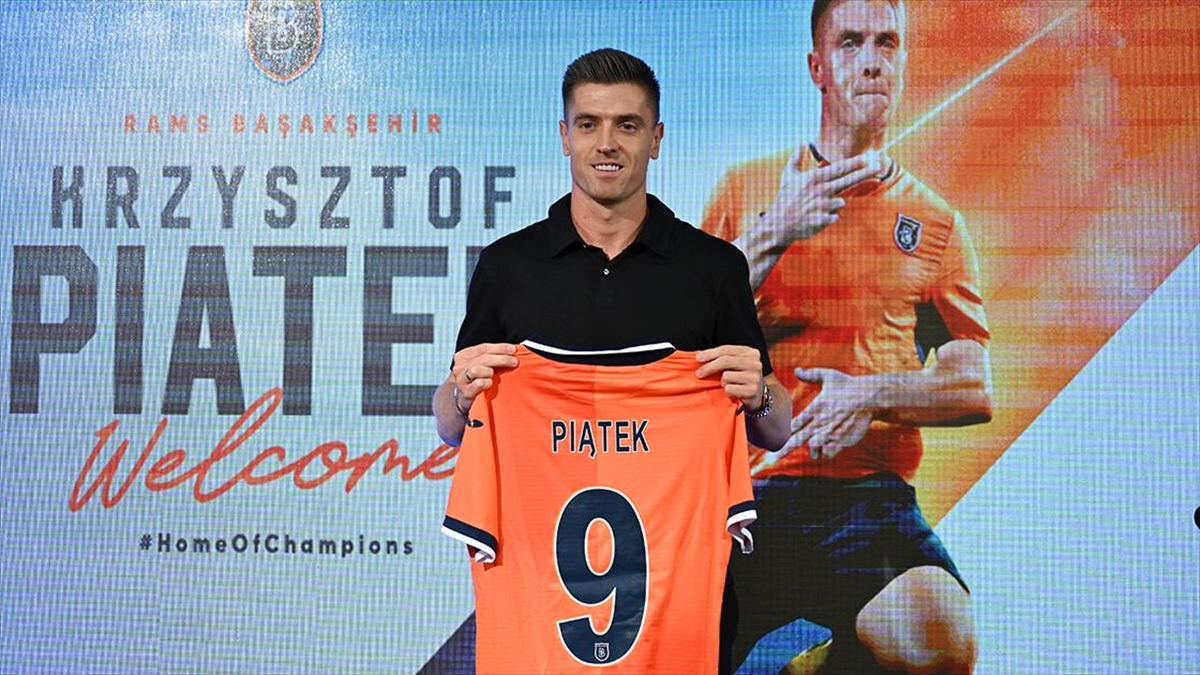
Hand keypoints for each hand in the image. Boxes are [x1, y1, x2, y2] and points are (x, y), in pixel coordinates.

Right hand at [452, 343, 518, 406]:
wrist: (461, 399)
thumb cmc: (475, 379)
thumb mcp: (480, 365)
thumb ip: (491, 357)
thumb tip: (511, 351)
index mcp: (464, 355)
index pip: (484, 348)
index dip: (499, 348)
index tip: (513, 350)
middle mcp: (460, 366)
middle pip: (483, 358)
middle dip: (502, 359)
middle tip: (515, 362)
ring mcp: (461, 379)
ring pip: (478, 370)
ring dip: (490, 371)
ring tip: (494, 375)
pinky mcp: (465, 392)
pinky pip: (479, 383)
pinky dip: (487, 382)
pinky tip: (490, 384)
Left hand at [695, 345, 763, 409]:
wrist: (757, 396)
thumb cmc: (741, 378)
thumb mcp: (735, 364)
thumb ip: (721, 358)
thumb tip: (699, 355)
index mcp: (750, 353)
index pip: (726, 349)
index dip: (710, 353)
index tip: (697, 358)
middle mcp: (755, 363)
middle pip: (725, 361)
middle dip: (709, 367)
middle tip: (698, 374)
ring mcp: (755, 377)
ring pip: (726, 376)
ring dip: (722, 382)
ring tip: (727, 385)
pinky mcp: (752, 390)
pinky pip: (729, 389)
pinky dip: (727, 392)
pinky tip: (732, 393)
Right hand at [758, 152, 878, 248]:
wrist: (779, 224)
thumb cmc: (785, 198)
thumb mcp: (788, 175)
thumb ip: (796, 158)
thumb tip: (802, 143)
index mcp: (816, 178)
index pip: (841, 167)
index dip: (857, 162)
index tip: (870, 156)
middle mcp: (822, 189)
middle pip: (849, 179)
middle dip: (866, 172)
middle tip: (879, 167)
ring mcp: (824, 205)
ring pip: (840, 201)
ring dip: (833, 204)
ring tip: (815, 207)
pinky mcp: (824, 219)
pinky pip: (834, 216)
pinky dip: (830, 216)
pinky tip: (818, 218)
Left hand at [783, 366, 875, 459]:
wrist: (870, 396)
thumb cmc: (849, 385)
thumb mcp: (828, 376)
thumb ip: (810, 375)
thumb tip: (797, 370)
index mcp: (815, 409)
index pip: (794, 425)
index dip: (784, 434)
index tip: (775, 440)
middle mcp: (821, 423)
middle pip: (798, 440)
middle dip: (783, 451)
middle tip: (771, 460)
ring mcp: (831, 433)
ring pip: (814, 449)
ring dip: (813, 451)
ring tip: (814, 450)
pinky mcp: (843, 440)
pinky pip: (830, 452)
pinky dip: (826, 452)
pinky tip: (826, 449)